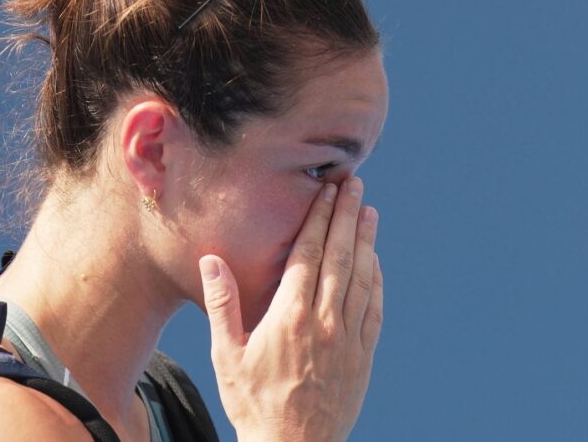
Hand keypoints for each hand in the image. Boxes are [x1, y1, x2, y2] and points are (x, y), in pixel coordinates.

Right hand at [199, 177, 382, 441]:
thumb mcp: (226, 354)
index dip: (319, 219)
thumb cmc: (252, 401)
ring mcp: (348, 338)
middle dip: (347, 216)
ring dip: (366, 241)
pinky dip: (376, 280)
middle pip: (340, 256)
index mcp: (290, 316)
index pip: (309, 254)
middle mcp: (325, 321)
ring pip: (362, 277)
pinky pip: (374, 308)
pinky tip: (375, 262)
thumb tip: (211, 261)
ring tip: (369, 212)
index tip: (327, 192)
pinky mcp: (363, 355)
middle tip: (354, 184)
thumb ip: (222, 303)